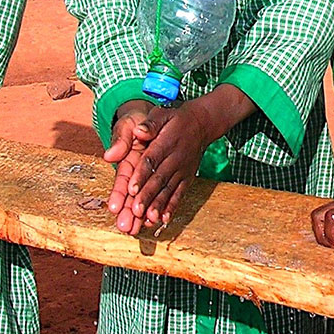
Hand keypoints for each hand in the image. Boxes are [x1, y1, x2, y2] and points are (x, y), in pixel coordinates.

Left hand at [106, 101, 213, 233]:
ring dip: (158, 206)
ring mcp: (182, 170)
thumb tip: (138, 131)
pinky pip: (179, 193)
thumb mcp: (162, 113)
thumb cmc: (176, 118)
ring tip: (148, 220)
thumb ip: (150, 123)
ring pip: (168, 190)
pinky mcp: (187, 178)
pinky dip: (172, 207)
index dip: (141, 175)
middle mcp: (175, 158)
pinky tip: (163, 219)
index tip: (131, 189)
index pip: (151, 160)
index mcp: (166, 142)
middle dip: (147, 196)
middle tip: (135, 211)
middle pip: (159, 179)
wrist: (202, 123)